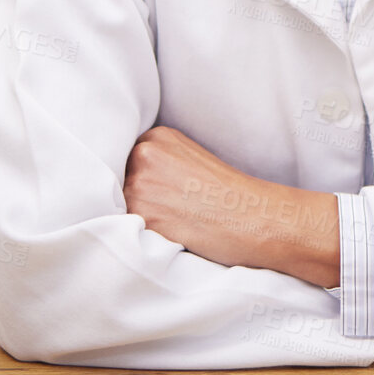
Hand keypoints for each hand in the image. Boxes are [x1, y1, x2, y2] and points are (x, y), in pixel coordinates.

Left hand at [123, 125, 339, 286]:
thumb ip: (160, 164)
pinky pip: (127, 230)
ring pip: (119, 208)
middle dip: (135, 200)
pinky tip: (171, 235)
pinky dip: (144, 237)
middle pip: (118, 183)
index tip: (162, 196)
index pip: (126, 161)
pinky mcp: (142, 215)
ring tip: (173, 224)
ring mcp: (140, 183)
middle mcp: (144, 154)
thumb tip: (126, 183)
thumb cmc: (231, 195)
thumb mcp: (192, 160)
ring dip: (137, 220)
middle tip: (170, 212)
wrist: (255, 216)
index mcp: (157, 136)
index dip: (140, 184)